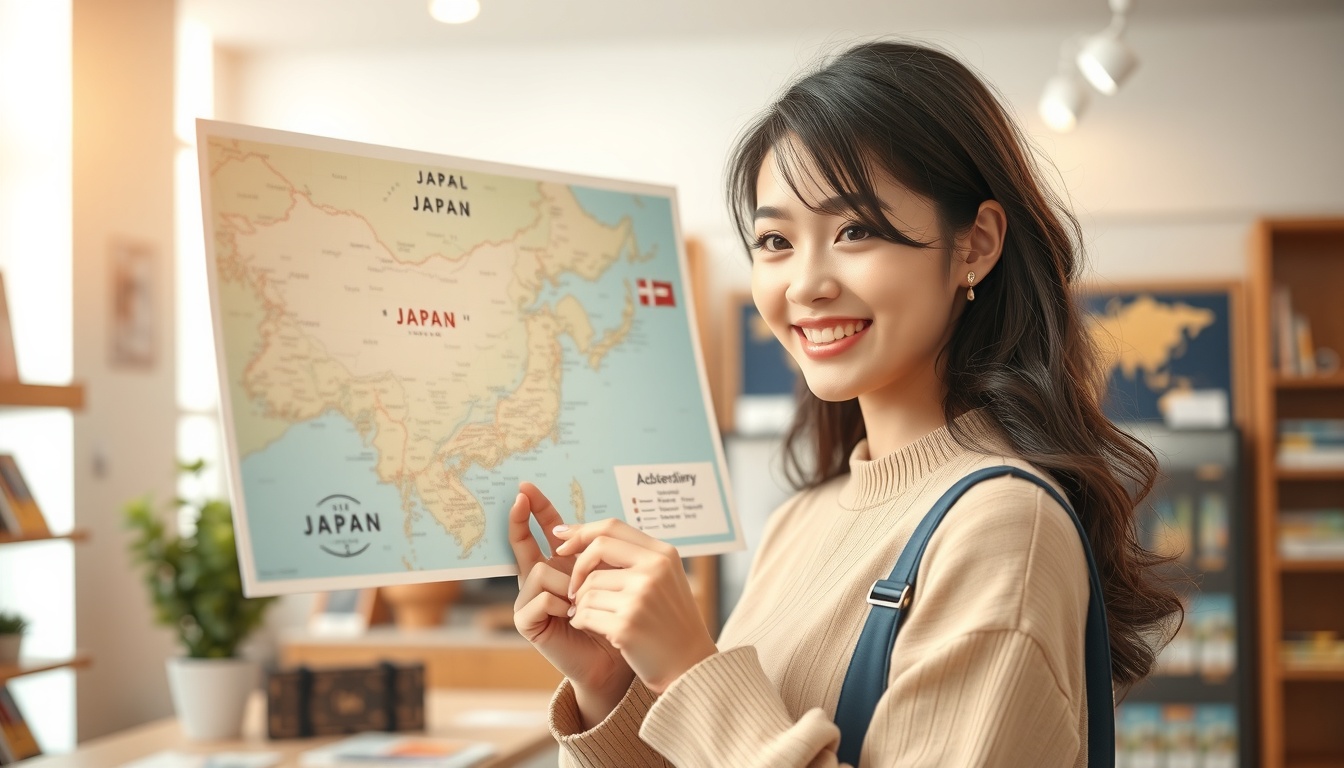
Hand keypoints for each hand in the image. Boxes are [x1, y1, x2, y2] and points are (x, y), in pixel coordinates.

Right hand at [510, 483, 633, 724]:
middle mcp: (539, 579)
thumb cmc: (613, 618)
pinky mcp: (526, 620)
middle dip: (520, 518)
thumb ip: (595, 553)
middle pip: (522, 542)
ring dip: (567, 581)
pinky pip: (541, 596)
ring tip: (581, 601)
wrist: (613, 661)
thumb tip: (586, 525)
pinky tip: (572, 616)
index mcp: (558, 565)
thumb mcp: (607, 577)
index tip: (527, 488)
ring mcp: (529, 599)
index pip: (543, 531)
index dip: (537, 510)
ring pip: (541, 569)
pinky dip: (560, 604)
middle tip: (519, 496)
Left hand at [556, 519, 717, 693]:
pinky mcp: (626, 625)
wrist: (689, 665)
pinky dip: (580, 621)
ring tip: (592, 615)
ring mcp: (641, 598)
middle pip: (597, 550)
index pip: (612, 527)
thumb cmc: (670, 621)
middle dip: (577, 568)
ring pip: (588, 587)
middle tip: (572, 589)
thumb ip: (634, 557)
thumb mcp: (664, 579)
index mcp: (664, 554)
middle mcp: (654, 571)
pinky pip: (584, 614)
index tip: (561, 539)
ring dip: (580, 603)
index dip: (582, 531)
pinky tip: (590, 628)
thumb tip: (585, 537)